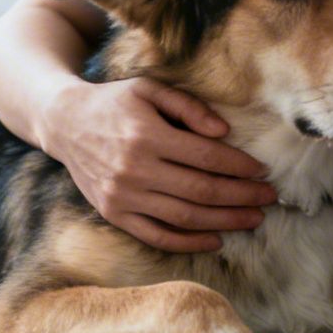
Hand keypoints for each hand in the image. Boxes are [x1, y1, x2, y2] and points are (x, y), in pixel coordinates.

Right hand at [41, 76, 278, 252]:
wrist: (64, 123)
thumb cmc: (114, 102)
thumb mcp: (149, 89)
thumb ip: (188, 107)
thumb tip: (224, 131)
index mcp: (146, 135)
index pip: (205, 157)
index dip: (239, 166)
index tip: (262, 170)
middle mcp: (134, 169)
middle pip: (200, 190)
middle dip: (241, 196)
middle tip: (268, 198)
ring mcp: (122, 197)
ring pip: (184, 217)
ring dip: (224, 221)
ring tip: (252, 219)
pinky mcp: (113, 215)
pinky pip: (156, 236)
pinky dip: (188, 243)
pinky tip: (215, 239)